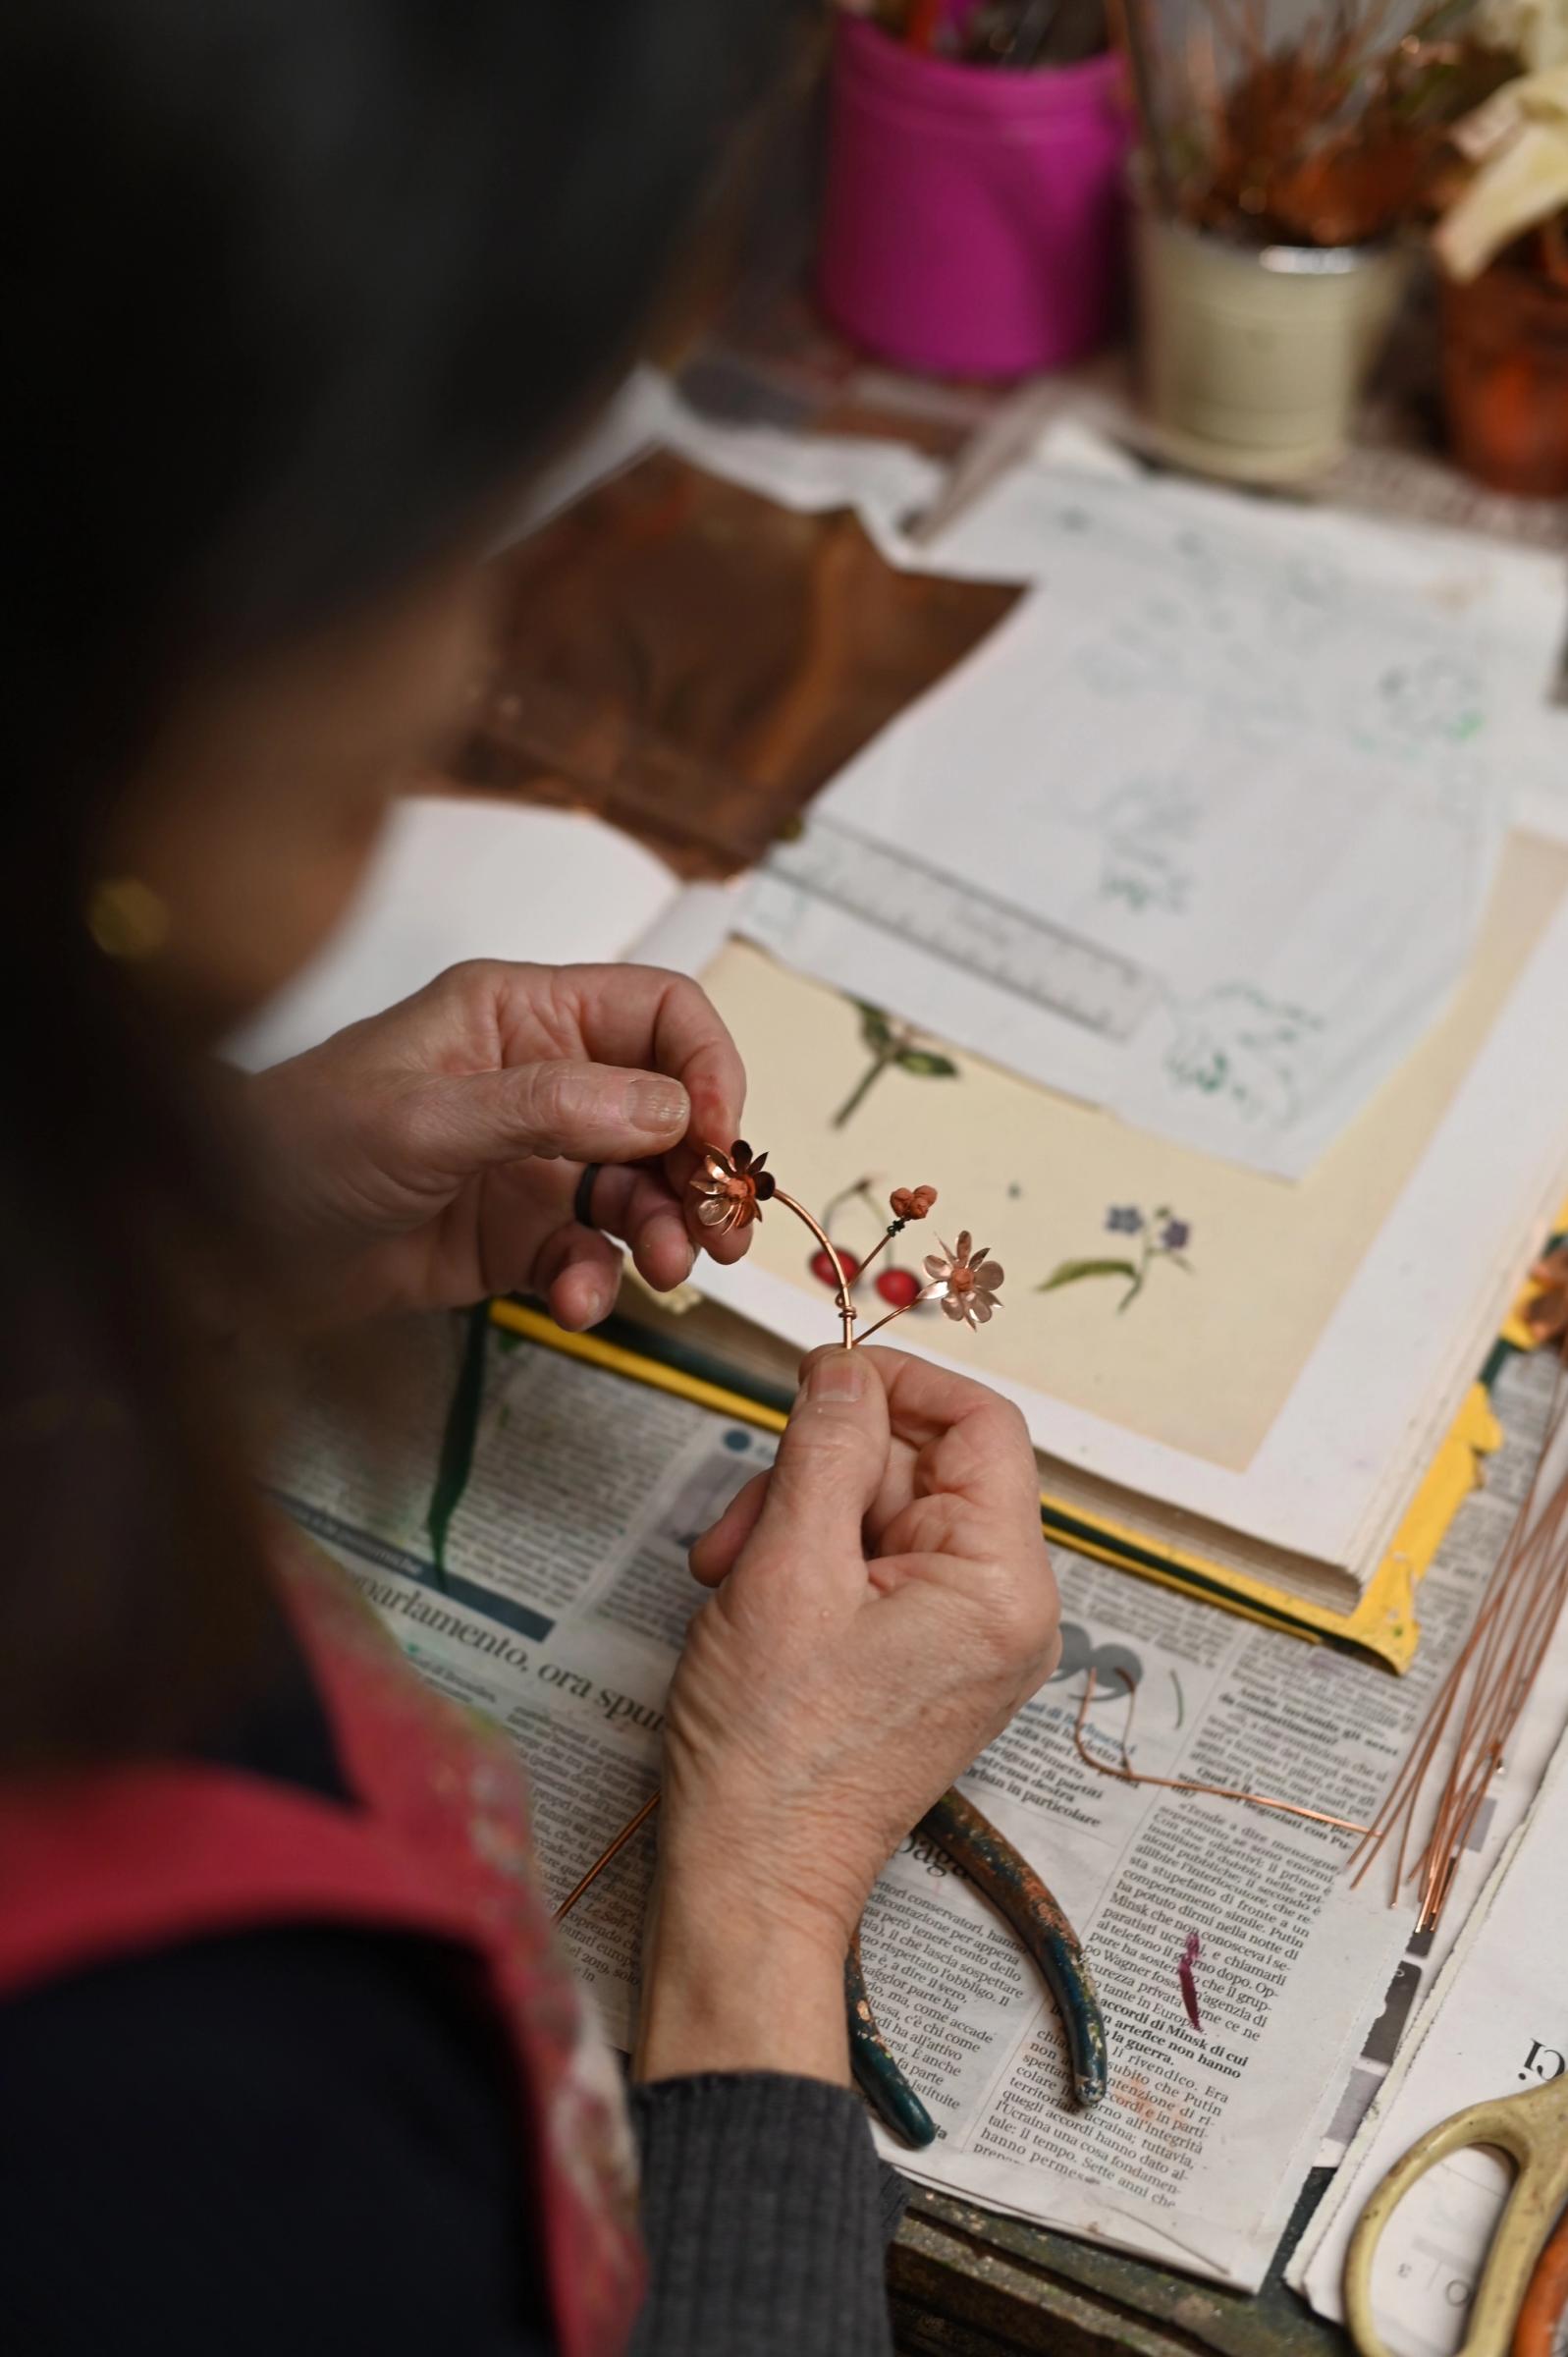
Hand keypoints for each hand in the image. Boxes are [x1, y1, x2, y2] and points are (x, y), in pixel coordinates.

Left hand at [244, 960, 747, 1326]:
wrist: (222, 1252)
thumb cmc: (290, 1148)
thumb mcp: (420, 1118)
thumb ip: (549, 1107)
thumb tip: (668, 1109)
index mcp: (521, 1015)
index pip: (659, 1014)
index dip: (708, 1069)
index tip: (720, 1139)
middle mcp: (541, 1081)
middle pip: (672, 1109)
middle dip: (704, 1169)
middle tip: (720, 1230)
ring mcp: (533, 1161)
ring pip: (644, 1189)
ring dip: (669, 1232)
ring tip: (668, 1271)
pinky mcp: (516, 1236)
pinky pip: (591, 1255)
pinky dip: (600, 1282)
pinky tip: (578, 1301)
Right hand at [636, 1345, 1058, 2083]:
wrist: (751, 1878)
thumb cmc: (772, 1752)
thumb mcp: (788, 1567)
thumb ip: (825, 1447)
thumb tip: (847, 1367)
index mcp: (1003, 1584)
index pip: (982, 1423)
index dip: (900, 1383)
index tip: (822, 1377)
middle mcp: (1008, 1609)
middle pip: (922, 1466)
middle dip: (820, 1472)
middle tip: (740, 1520)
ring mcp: (971, 1638)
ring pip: (885, 1511)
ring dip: (799, 1518)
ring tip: (731, 1574)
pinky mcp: (930, 1659)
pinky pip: (878, 1565)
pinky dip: (810, 1562)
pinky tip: (754, 1598)